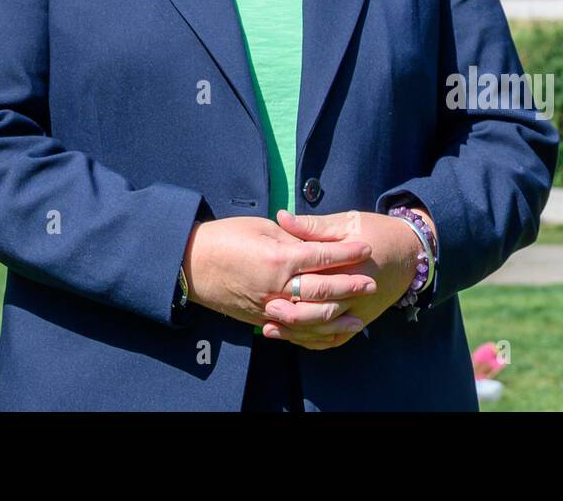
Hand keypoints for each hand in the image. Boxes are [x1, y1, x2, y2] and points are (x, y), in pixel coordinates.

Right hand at [182, 215, 378, 337]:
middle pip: (323, 290)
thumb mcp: (261, 228)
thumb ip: (291, 238)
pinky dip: (314, 334)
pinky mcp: (261, 320)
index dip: (347, 252)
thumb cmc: (225, 237)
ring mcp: (269, 307)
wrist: (192, 264)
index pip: (322, 256)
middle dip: (350, 286)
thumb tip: (316, 242)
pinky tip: (328, 333)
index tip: (365, 247)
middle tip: (371, 283)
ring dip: (338, 319)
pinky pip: (293, 331)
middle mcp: (277, 286)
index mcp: (278, 257)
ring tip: (358, 318)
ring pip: (312, 319)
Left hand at [259, 210, 423, 348]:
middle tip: (266, 311)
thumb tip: (281, 217)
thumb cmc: (377, 231)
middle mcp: (356, 295)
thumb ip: (313, 226)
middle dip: (291, 315)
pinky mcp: (361, 319)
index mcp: (350, 268)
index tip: (267, 285)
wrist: (411, 252)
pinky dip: (315, 341)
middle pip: (320, 312)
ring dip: (298, 332)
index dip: (291, 285)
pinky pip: (336, 338)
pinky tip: (294, 337)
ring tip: (270, 329)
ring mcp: (359, 311)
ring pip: (325, 330)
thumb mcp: (347, 222)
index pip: (317, 281)